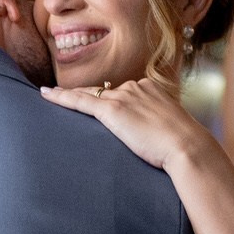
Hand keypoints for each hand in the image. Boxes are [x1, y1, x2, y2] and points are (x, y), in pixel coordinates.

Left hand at [39, 76, 214, 169]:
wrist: (187, 147)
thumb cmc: (184, 146)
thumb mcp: (172, 129)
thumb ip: (158, 126)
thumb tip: (154, 138)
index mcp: (151, 88)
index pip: (122, 92)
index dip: (108, 98)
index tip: (99, 102)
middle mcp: (136, 87)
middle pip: (104, 91)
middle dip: (87, 96)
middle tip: (65, 98)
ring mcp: (124, 97)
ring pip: (89, 95)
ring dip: (70, 98)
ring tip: (50, 96)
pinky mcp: (113, 111)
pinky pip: (81, 101)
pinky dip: (61, 98)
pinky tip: (46, 96)